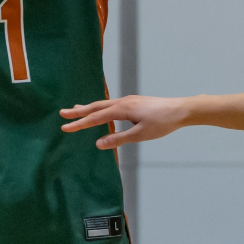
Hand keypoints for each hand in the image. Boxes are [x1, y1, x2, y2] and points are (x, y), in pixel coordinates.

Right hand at [61, 94, 193, 148]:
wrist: (181, 109)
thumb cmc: (163, 123)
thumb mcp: (140, 135)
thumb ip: (118, 139)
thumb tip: (98, 143)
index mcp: (122, 109)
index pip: (95, 118)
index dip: (79, 124)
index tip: (65, 127)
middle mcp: (123, 102)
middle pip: (95, 107)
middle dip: (79, 112)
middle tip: (63, 114)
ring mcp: (128, 100)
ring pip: (103, 104)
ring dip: (88, 108)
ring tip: (76, 109)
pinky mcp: (134, 102)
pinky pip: (111, 104)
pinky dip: (101, 107)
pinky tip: (101, 111)